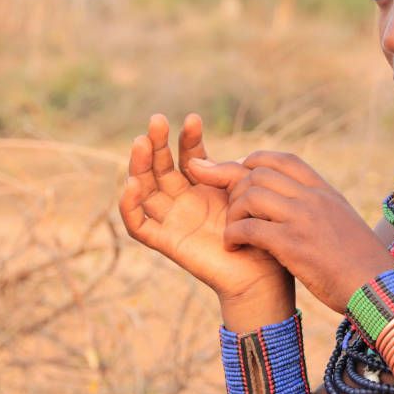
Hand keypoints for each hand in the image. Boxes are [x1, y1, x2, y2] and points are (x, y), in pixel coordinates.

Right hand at [118, 114, 290, 304]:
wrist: (263, 274)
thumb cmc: (262, 232)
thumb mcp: (246, 191)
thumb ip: (225, 173)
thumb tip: (194, 161)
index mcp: (206, 186)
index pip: (190, 155)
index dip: (189, 137)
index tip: (194, 118)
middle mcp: (185, 200)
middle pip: (160, 167)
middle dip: (157, 143)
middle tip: (157, 120)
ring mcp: (173, 220)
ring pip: (144, 189)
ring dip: (139, 165)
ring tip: (141, 141)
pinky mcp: (166, 241)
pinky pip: (139, 225)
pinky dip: (130, 206)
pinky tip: (134, 184)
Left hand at [188, 151, 393, 313]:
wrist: (377, 289)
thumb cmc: (362, 263)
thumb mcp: (344, 222)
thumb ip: (320, 208)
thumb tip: (298, 204)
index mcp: (325, 192)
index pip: (284, 160)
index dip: (256, 162)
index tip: (241, 177)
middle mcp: (313, 199)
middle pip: (259, 174)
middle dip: (236, 188)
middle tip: (231, 211)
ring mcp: (303, 220)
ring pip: (250, 196)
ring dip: (233, 213)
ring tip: (232, 232)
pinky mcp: (293, 245)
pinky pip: (249, 229)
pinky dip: (233, 236)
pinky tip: (232, 247)